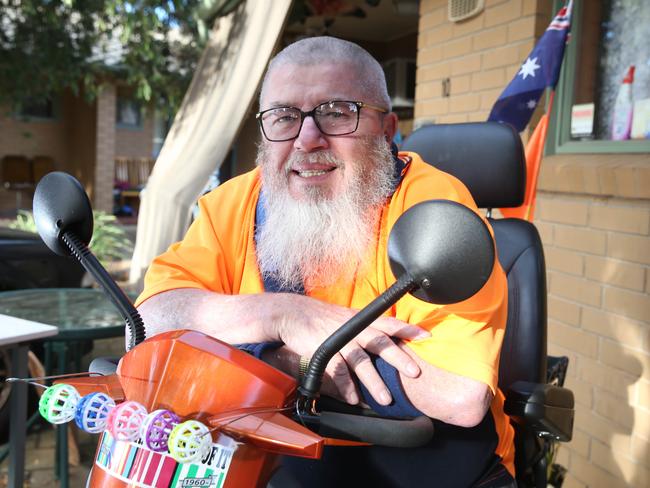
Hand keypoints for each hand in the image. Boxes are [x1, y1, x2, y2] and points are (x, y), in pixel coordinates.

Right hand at [274, 294, 429, 405]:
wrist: (295, 314)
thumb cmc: (324, 318)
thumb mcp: (349, 317)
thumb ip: (367, 326)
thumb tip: (387, 336)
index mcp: (363, 320)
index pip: (390, 323)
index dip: (408, 329)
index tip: (427, 336)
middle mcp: (355, 330)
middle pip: (380, 343)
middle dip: (398, 358)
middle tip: (414, 373)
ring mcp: (341, 341)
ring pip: (361, 362)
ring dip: (374, 382)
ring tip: (385, 400)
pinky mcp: (325, 352)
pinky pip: (338, 372)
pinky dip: (346, 387)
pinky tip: (354, 399)